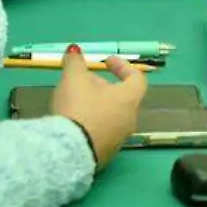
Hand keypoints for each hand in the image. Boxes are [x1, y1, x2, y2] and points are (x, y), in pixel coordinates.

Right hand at [50, 45, 147, 169]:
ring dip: (98, 106)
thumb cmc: (78, 108)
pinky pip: (101, 134)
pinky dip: (92, 124)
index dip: (123, 66)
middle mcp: (130, 120)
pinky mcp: (105, 156)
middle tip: (84, 82)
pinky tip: (74, 124)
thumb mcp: (73, 79)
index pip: (137, 78)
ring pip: (112, 117)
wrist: (69, 152)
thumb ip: (75, 62)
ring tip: (76, 101)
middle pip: (122, 98)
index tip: (107, 62)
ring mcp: (119, 140)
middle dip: (104, 87)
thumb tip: (74, 50)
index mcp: (129, 99)